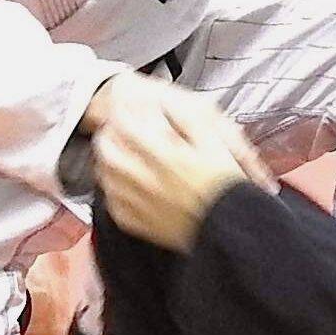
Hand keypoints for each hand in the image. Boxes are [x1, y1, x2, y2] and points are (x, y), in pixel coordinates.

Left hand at [89, 76, 266, 252]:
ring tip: (113, 156)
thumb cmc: (226, 188)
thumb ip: (188, 122)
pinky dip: (113, 194)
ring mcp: (142, 204)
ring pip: (107, 180)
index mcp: (164, 157)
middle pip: (108, 153)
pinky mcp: (143, 225)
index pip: (127, 128)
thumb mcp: (214, 143)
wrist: (229, 226)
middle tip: (111, 132)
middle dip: (106, 138)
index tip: (123, 111)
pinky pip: (115, 207)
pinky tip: (121, 188)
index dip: (121, 115)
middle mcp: (148, 180)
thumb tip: (169, 108)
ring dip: (106, 163)